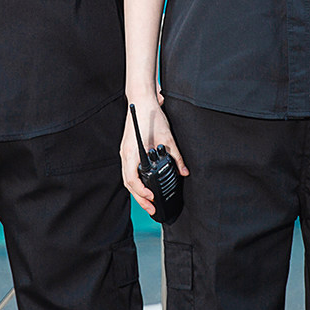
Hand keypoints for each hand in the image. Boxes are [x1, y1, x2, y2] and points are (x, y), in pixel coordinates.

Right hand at [121, 99, 188, 216]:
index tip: (151, 198)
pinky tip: (144, 185)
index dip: (141, 192)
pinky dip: (136, 181)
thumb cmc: (150, 115)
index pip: (132, 179)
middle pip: (128, 183)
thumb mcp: (167, 138)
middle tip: (151, 209)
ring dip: (137, 191)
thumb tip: (184, 171)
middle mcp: (126, 154)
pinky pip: (129, 170)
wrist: (142, 100)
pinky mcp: (128, 150)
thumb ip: (176, 157)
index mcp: (132, 152)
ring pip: (127, 178)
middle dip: (139, 198)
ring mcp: (125, 152)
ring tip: (148, 201)